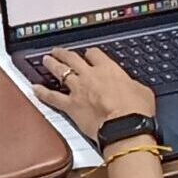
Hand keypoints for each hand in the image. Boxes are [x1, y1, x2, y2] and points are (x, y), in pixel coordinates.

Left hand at [29, 46, 155, 143]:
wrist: (124, 126)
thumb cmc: (136, 110)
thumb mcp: (141, 90)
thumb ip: (131, 85)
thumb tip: (131, 87)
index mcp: (108, 69)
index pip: (95, 54)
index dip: (90, 53)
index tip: (88, 54)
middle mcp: (90, 76)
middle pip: (73, 59)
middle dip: (64, 54)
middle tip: (58, 51)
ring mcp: (78, 90)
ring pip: (60, 72)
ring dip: (52, 65)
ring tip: (46, 60)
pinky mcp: (70, 105)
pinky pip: (52, 97)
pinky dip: (42, 92)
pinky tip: (35, 89)